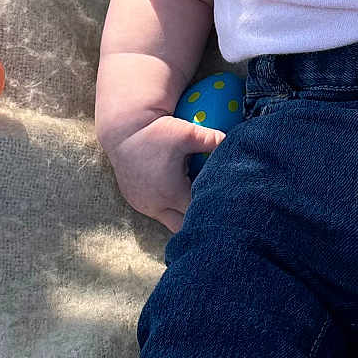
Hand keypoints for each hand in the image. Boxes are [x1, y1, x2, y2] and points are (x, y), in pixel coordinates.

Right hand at [106, 113, 227, 232]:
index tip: (223, 202)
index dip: (212, 208)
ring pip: (170, 220)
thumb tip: (235, 142)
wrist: (122, 130)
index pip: (199, 214)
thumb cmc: (156, 131)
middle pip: (185, 226)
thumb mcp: (187, 133)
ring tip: (195, 199)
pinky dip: (168, 207)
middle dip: (197, 219)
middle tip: (210, 206)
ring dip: (182, 213)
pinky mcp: (135, 201)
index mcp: (172, 194)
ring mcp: (143, 206)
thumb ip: (212, 140)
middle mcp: (156, 206)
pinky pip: (157, 212)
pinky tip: (178, 193)